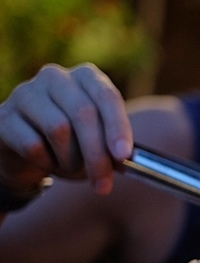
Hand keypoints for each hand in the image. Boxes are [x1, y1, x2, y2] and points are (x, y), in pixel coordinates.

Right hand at [0, 63, 132, 194]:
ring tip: (71, 166)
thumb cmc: (72, 143)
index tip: (123, 155)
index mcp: (86, 77)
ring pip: (58, 129)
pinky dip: (46, 163)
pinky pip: (33, 145)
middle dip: (97, 154)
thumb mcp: (99, 142)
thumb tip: (125, 159)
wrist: (25, 150)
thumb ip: (113, 147)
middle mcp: (56, 77)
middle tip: (104, 185)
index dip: (117, 127)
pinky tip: (47, 163)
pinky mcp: (4, 116)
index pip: (107, 96)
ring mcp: (26, 93)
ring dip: (70, 159)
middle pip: (83, 114)